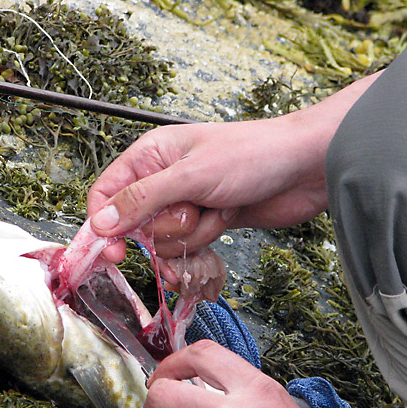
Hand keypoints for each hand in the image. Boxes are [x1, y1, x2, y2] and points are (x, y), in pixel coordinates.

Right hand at [87, 112, 333, 263]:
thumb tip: (101, 222)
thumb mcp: (190, 175)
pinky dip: (205, 244)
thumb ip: (143, 200)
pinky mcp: (207, 222)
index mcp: (150, 155)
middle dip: (167, 229)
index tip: (117, 252)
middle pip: (137, 226)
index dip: (105, 226)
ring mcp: (186, 203)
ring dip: (194, 235)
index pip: (106, 194)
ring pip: (166, 241)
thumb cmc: (253, 156)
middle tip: (194, 211)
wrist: (306, 168)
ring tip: (219, 209)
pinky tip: (224, 223)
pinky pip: (189, 248)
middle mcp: (163, 179)